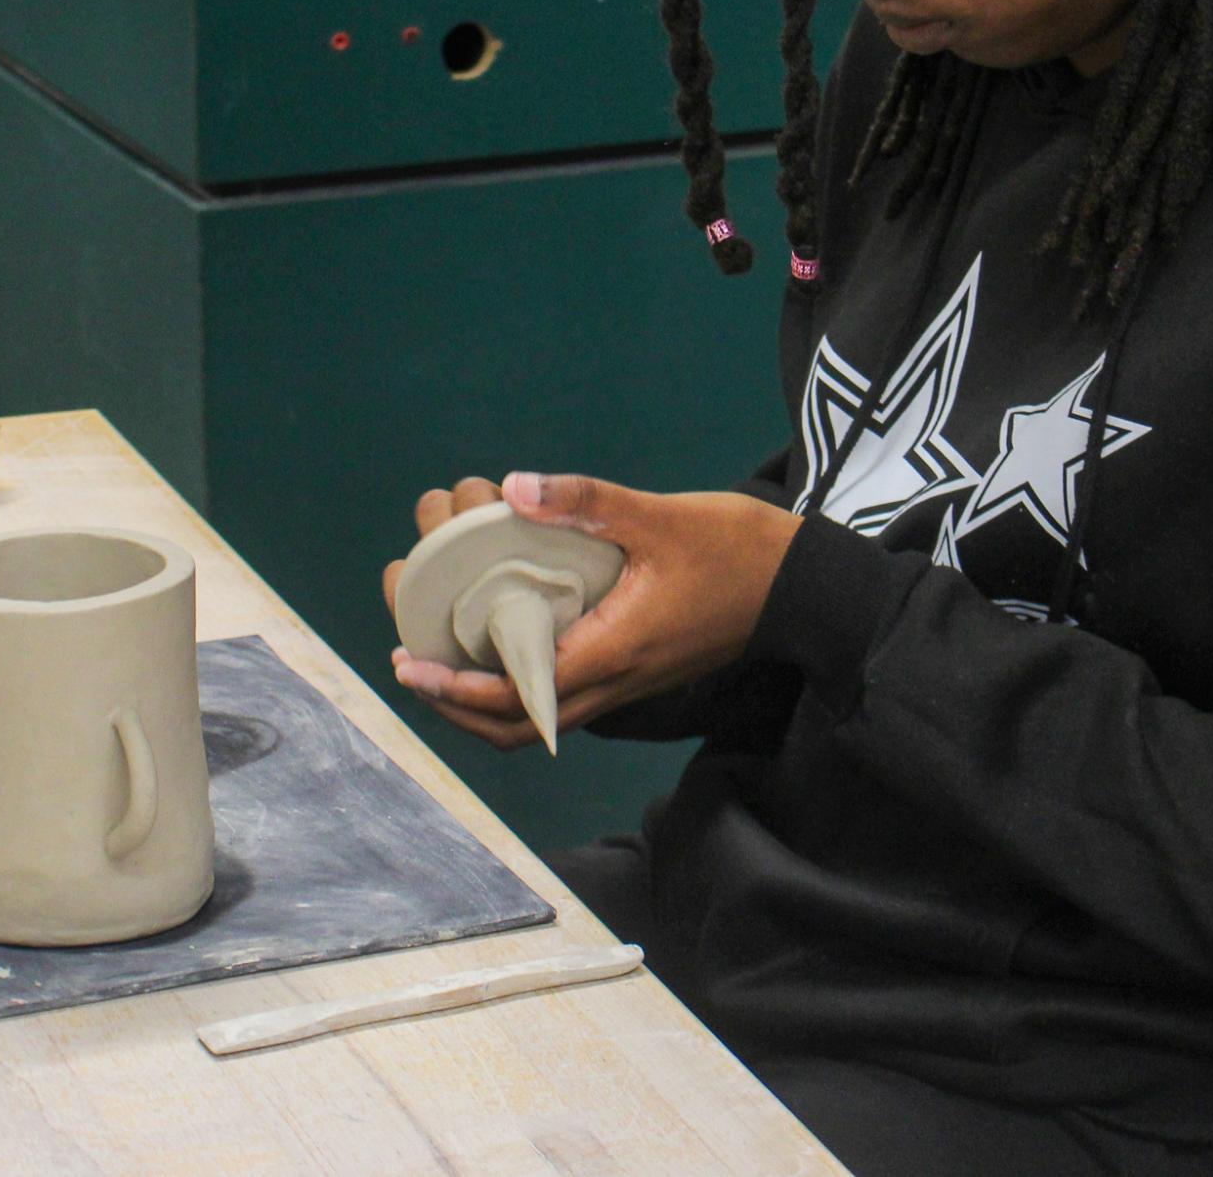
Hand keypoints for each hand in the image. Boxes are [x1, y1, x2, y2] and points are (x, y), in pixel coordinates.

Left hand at [386, 471, 800, 750]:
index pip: (516, 694)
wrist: (805, 587)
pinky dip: (518, 685)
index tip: (408, 660)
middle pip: (516, 725)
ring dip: (483, 700)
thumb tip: (508, 487)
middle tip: (410, 660)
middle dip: (454, 703)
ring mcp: (626, 682)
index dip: (454, 687)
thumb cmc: (739, 551)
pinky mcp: (635, 670)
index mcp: (612, 652)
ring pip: (538, 717)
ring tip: (443, 658)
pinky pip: (561, 697)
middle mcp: (614, 681)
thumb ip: (585, 500)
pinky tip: (504, 640)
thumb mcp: (660, 516)